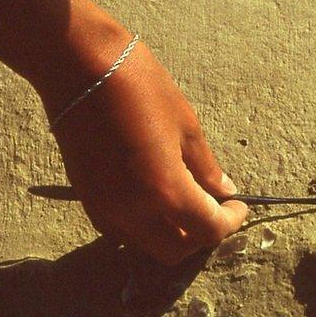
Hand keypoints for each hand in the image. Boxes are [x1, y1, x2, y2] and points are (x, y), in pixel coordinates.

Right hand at [40, 27, 246, 264]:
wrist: (77, 65)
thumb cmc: (139, 87)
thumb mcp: (186, 126)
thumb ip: (206, 168)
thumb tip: (223, 190)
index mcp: (167, 192)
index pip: (209, 230)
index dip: (231, 222)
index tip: (238, 206)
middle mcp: (135, 211)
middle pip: (176, 250)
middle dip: (200, 237)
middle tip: (213, 211)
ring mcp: (107, 208)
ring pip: (146, 246)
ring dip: (170, 236)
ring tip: (183, 207)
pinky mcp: (87, 198)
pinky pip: (119, 231)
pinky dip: (141, 228)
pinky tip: (151, 203)